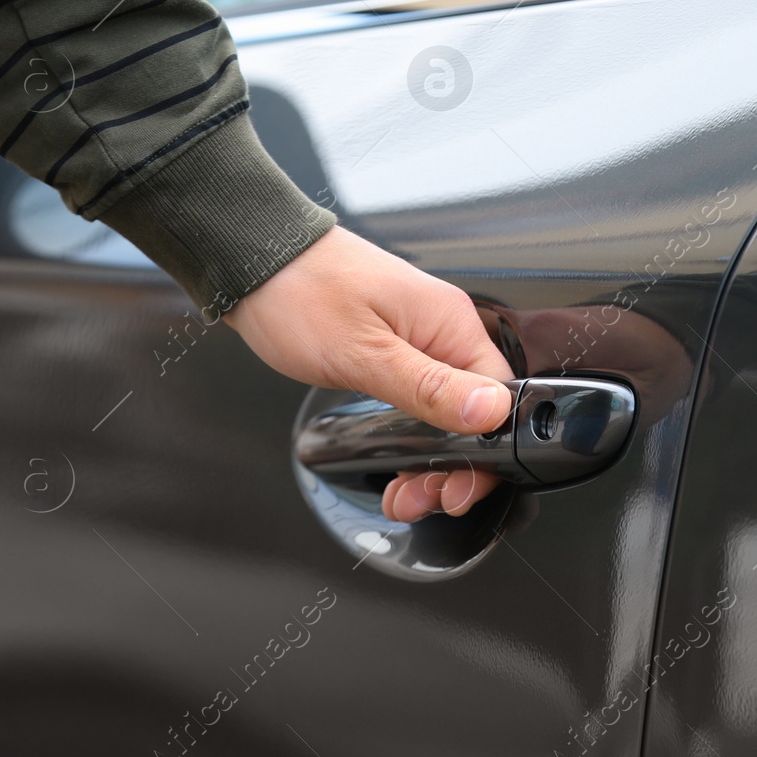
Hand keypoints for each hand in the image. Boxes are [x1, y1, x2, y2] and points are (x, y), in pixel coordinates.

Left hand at [225, 225, 511, 521]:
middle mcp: (444, 330)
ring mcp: (421, 339)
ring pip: (449, 412)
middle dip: (455, 465)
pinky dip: (414, 437)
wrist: (255, 257)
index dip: (485, 451)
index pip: (500, 398)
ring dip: (432, 458)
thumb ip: (429, 388)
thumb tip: (491, 412)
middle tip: (420, 498)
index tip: (457, 487)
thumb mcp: (362, 354)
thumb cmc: (300, 292)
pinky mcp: (398, 347)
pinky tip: (395, 464)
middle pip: (477, 413)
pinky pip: (425, 398)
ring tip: (403, 493)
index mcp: (450, 324)